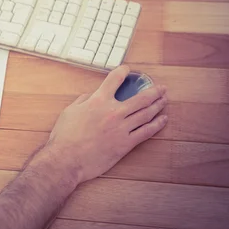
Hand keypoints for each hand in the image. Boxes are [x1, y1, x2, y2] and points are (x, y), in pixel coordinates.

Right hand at [45, 65, 167, 184]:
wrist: (67, 159)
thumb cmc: (65, 136)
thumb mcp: (69, 111)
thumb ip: (83, 101)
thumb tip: (91, 96)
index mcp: (97, 101)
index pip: (114, 79)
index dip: (122, 71)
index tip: (127, 69)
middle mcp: (113, 111)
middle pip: (140, 98)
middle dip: (153, 91)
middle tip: (161, 88)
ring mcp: (121, 128)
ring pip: (146, 113)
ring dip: (158, 105)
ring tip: (164, 100)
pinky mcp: (125, 144)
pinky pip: (146, 132)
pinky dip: (157, 124)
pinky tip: (163, 120)